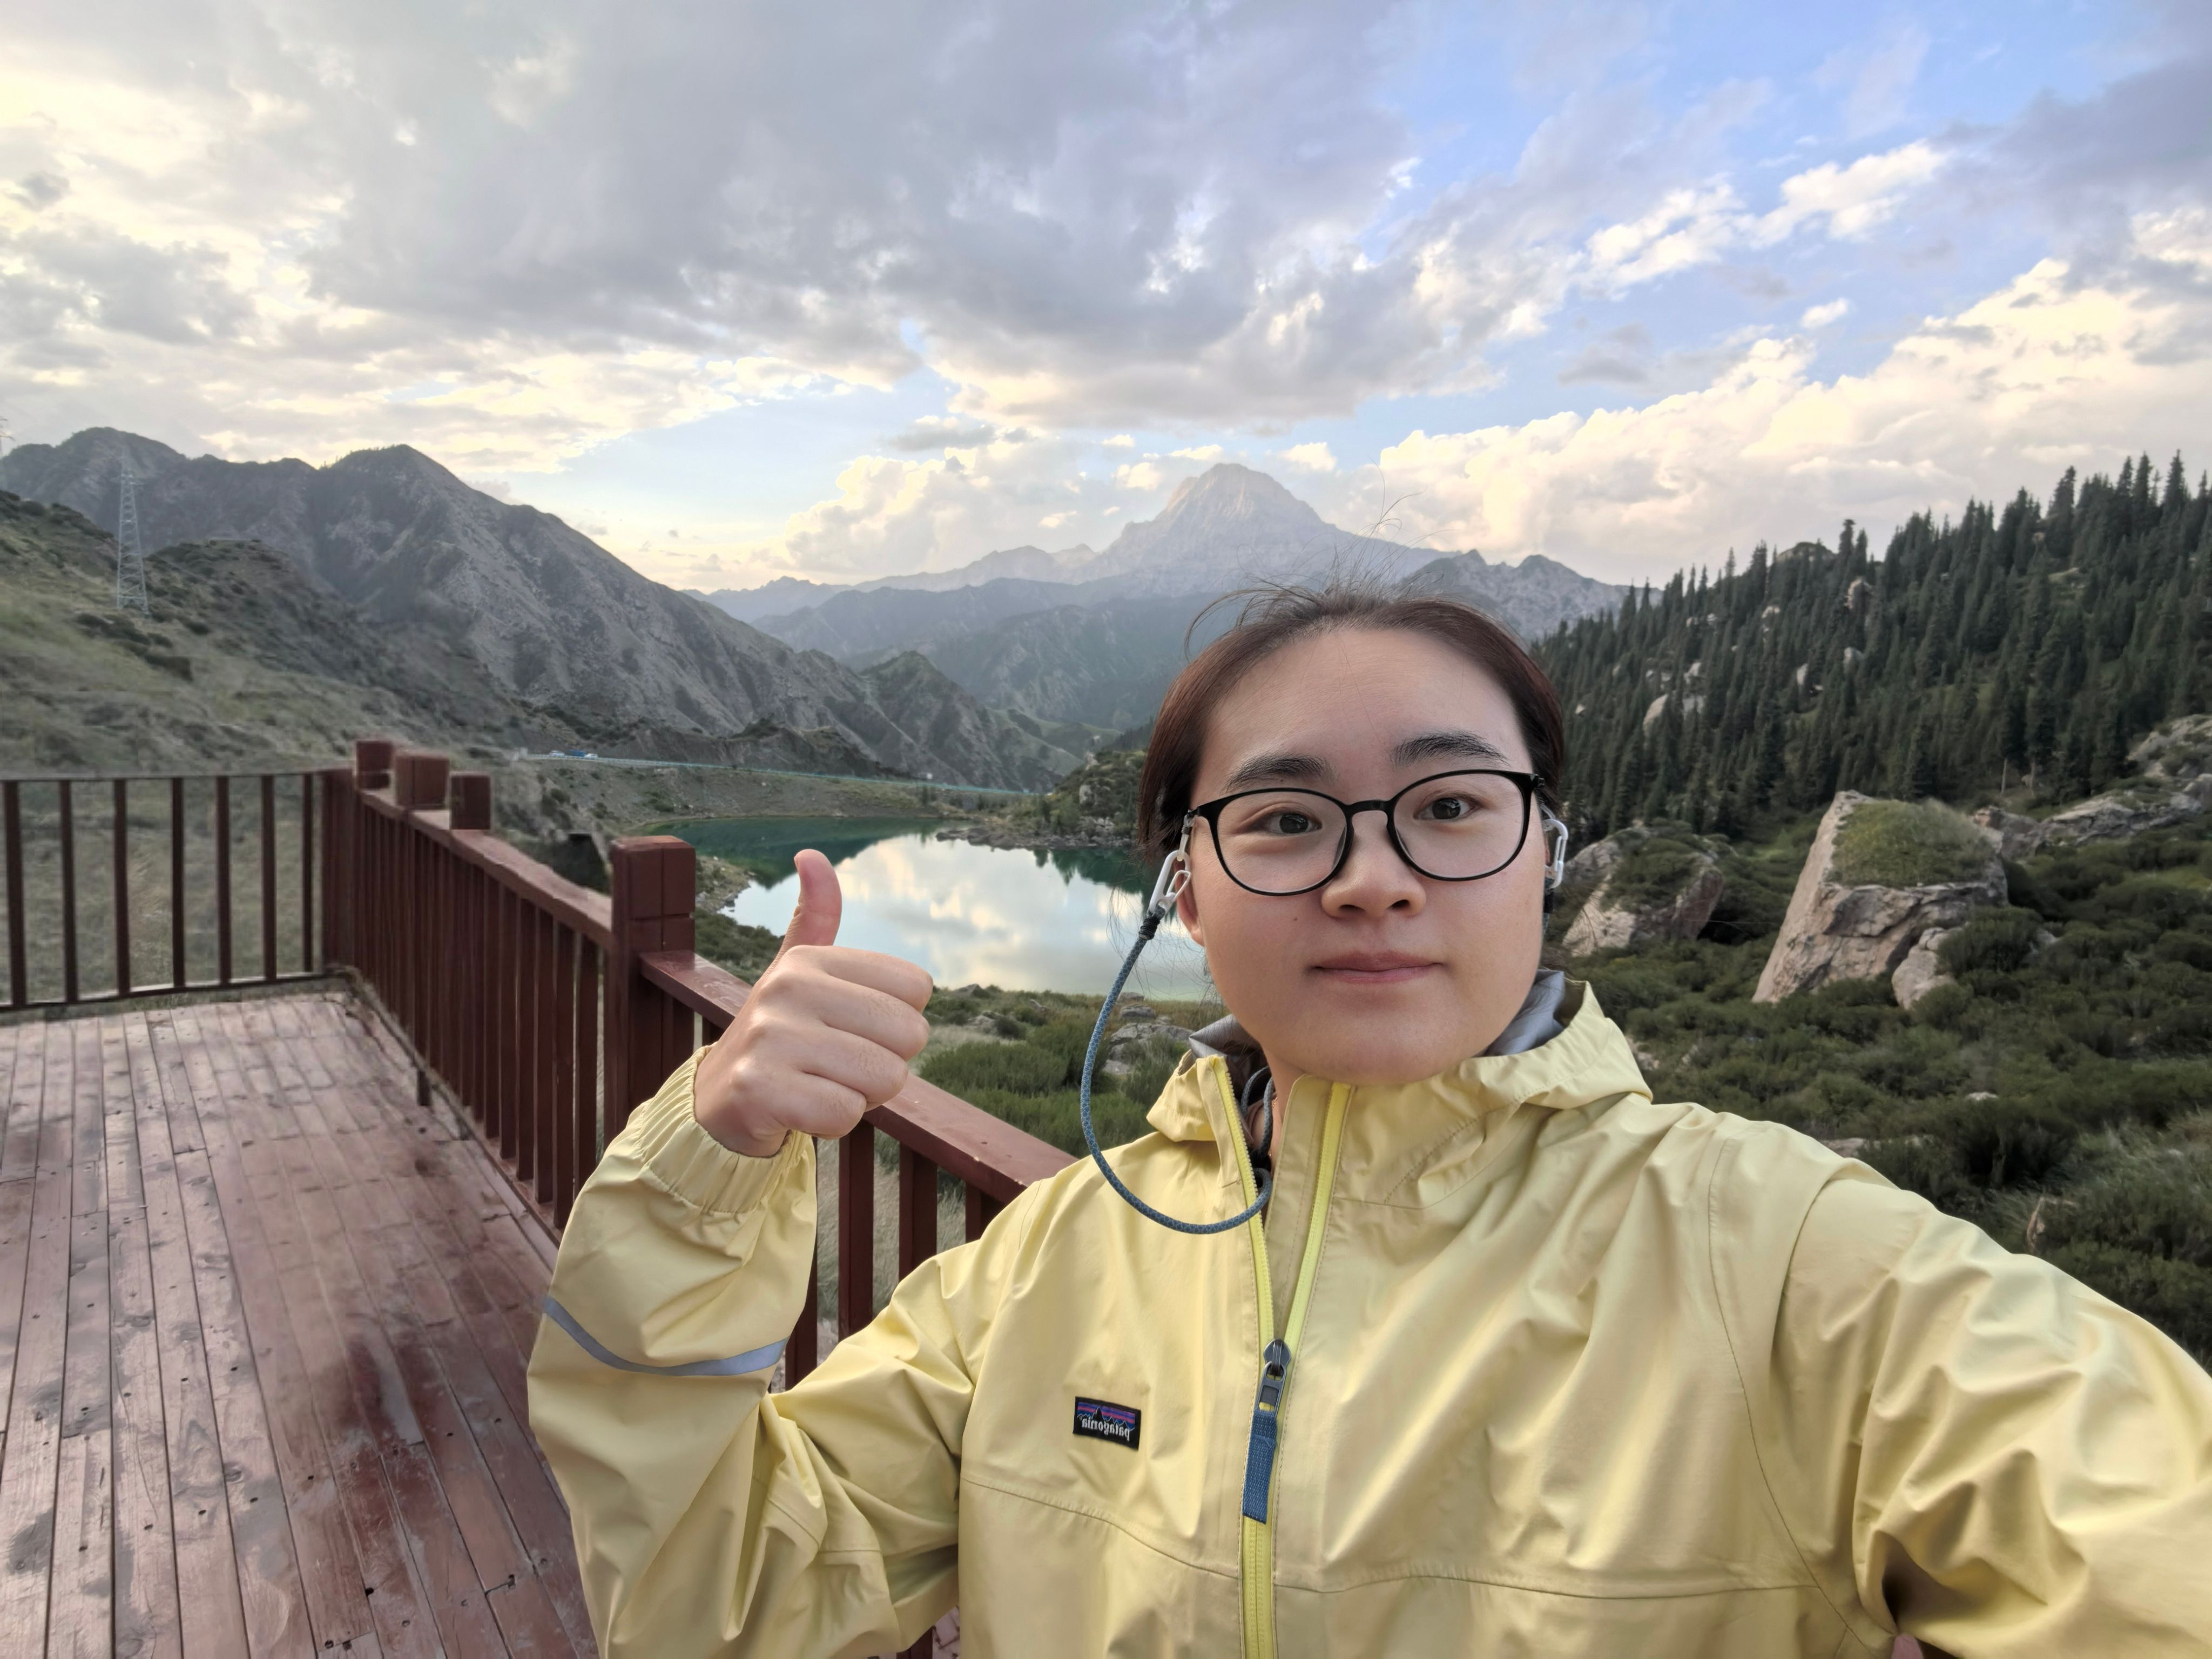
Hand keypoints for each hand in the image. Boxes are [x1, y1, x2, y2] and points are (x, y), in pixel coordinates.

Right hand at [692, 850, 932, 1157]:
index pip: (916, 987)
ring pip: (883, 1078)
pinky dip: (834, 1123)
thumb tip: (811, 854)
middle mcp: (788, 988)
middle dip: (884, 1063)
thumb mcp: (797, 973)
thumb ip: (816, 918)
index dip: (896, 1022)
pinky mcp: (760, 1089)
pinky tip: (801, 1110)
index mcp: (808, 959)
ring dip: (861, 1095)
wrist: (717, 1101)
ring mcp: (770, 1037)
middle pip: (909, 1034)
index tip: (850, 1029)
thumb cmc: (779, 1036)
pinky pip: (846, 1113)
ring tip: (818, 1084)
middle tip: (837, 1065)